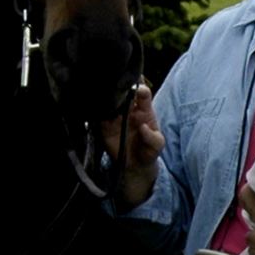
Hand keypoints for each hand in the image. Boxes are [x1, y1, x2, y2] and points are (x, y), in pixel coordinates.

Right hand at [102, 83, 161, 211]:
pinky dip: (97, 113)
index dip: (140, 89)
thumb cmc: (148, 151)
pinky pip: (99, 116)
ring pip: (110, 102)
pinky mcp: (104, 126)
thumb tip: (144, 127)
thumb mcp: (157, 146)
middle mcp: (129, 110)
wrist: (135, 165)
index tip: (138, 90)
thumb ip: (153, 138)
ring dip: (108, 101)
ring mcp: (116, 117)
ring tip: (108, 104)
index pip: (143, 93)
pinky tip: (99, 113)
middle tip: (120, 93)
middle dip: (122, 90)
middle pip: (124, 93)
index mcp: (144, 110)